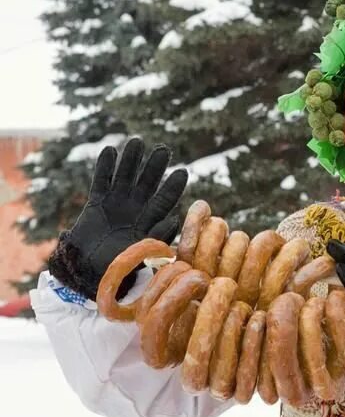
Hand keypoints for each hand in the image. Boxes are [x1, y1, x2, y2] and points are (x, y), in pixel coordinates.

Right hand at [48, 137, 187, 299]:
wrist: (89, 274)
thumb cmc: (120, 271)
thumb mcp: (142, 258)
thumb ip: (157, 242)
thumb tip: (173, 226)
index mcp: (150, 221)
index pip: (165, 200)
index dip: (173, 187)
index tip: (182, 172)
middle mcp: (137, 209)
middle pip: (148, 183)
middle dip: (155, 166)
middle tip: (163, 149)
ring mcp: (117, 204)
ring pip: (126, 177)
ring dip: (131, 160)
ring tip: (137, 142)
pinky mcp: (97, 203)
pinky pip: (101, 181)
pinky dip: (104, 167)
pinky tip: (110, 150)